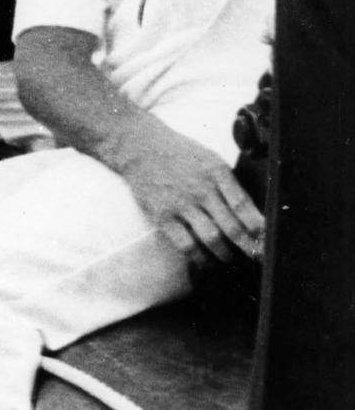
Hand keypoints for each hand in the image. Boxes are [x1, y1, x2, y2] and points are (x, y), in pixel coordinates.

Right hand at [120, 133, 264, 269]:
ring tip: (234, 261)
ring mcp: (181, 204)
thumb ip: (228, 183)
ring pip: (212, 239)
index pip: (244, 205)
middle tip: (258, 258)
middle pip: (232, 226)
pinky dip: (200, 259)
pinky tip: (207, 262)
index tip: (269, 241)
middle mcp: (201, 188)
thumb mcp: (209, 159)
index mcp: (216, 172)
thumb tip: (252, 213)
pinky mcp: (163, 216)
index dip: (260, 227)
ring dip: (227, 255)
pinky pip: (186, 245)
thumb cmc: (180, 154)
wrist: (140, 147)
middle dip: (250, 248)